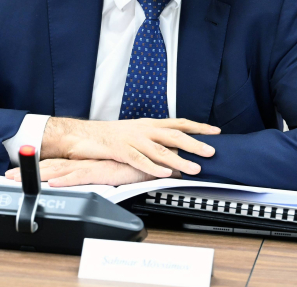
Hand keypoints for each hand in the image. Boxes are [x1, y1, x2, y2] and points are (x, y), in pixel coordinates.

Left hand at [6, 158, 158, 186]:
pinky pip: (81, 176)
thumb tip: (80, 182)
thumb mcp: (108, 173)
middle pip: (51, 167)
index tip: (15, 173)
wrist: (151, 159)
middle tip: (7, 176)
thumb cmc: (132, 165)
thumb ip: (94, 176)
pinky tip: (54, 182)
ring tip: (21, 178)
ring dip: (40, 175)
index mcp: (83, 163)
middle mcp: (84, 163)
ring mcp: (91, 166)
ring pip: (60, 171)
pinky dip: (66, 179)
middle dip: (28, 172)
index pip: (54, 166)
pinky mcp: (102, 172)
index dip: (34, 168)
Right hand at [41, 117, 219, 177]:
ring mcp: (133, 139)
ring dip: (180, 160)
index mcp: (148, 124)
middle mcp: (143, 129)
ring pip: (160, 149)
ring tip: (195, 168)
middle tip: (211, 151)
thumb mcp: (134, 133)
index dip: (197, 127)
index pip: (178, 123)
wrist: (81, 135)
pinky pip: (140, 160)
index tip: (215, 131)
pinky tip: (166, 173)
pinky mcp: (121, 151)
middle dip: (194, 143)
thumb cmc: (108, 136)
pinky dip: (154, 167)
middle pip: (174, 135)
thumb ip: (153, 140)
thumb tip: (174, 151)